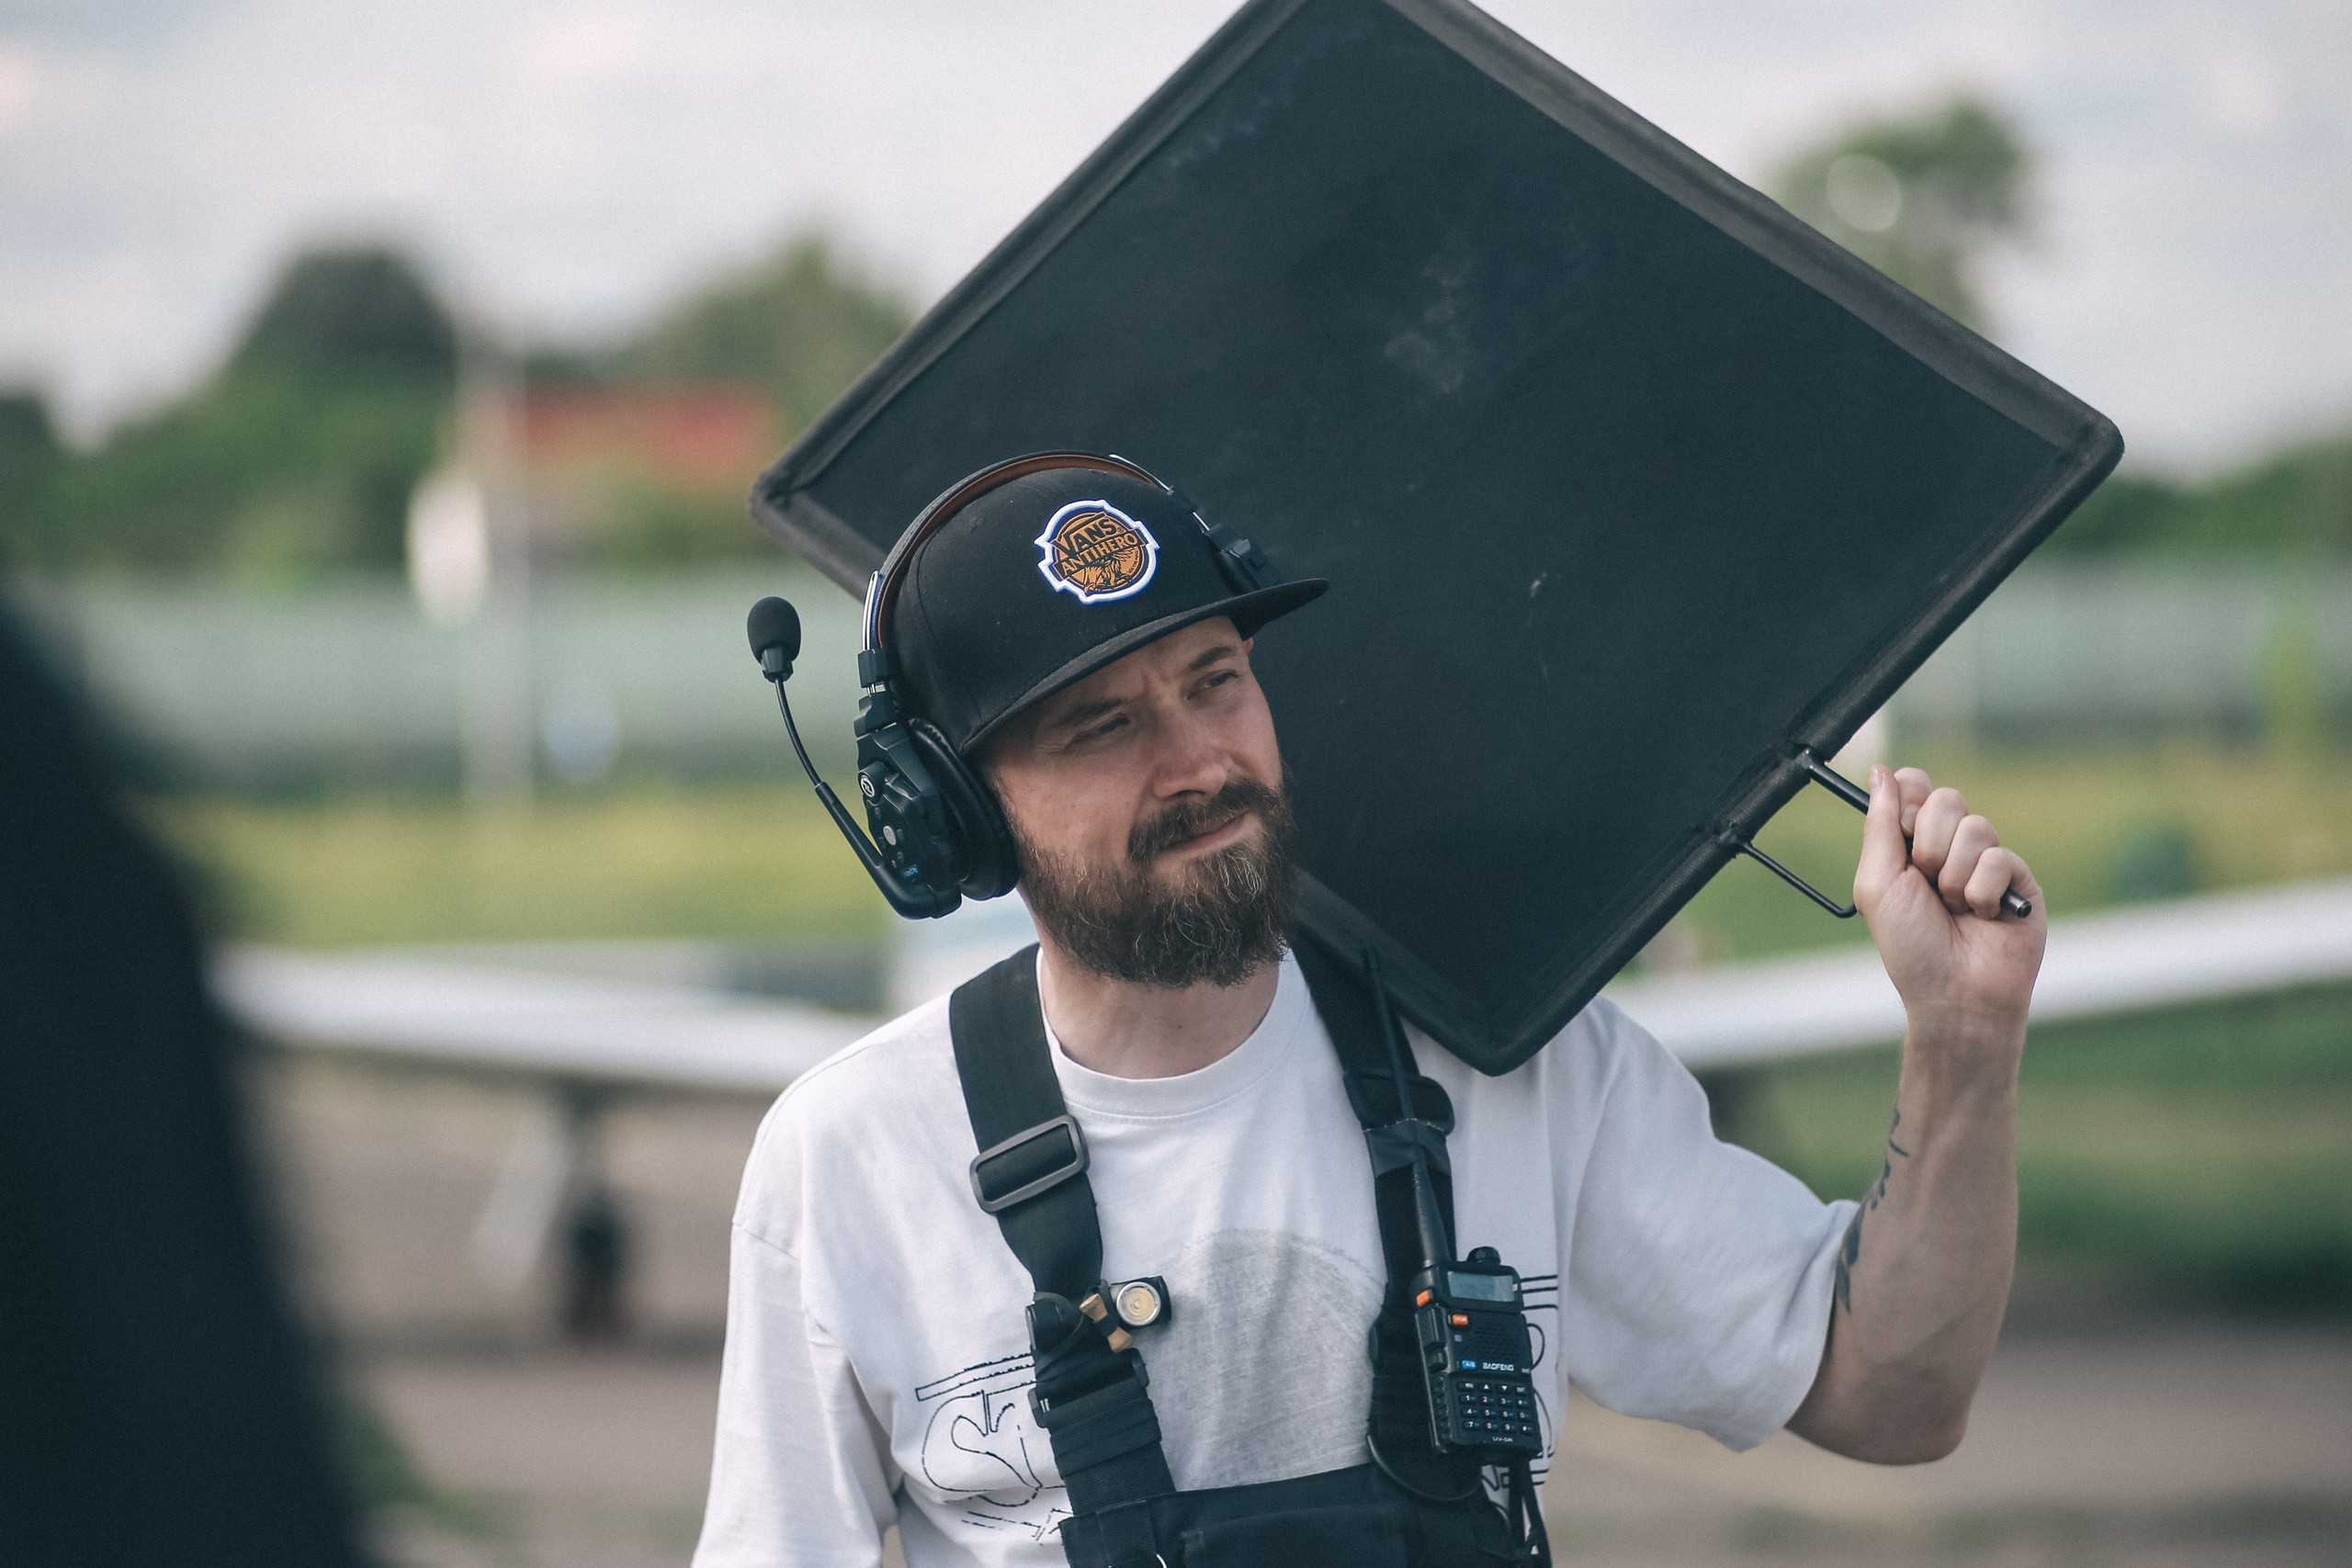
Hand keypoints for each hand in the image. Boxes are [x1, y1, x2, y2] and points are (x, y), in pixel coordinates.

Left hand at [1853, 765, 2046, 1047]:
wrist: (1954, 994)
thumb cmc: (1911, 945)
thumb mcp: (1877, 882)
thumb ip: (1880, 825)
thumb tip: (1879, 770)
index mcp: (1912, 844)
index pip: (1915, 786)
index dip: (1909, 799)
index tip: (1905, 831)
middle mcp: (1950, 847)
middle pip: (1946, 798)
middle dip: (1928, 844)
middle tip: (1925, 882)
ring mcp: (1987, 861)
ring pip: (1975, 827)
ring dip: (1953, 875)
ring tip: (1954, 908)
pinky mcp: (2020, 879)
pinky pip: (1999, 858)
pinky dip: (1981, 891)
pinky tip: (1982, 917)